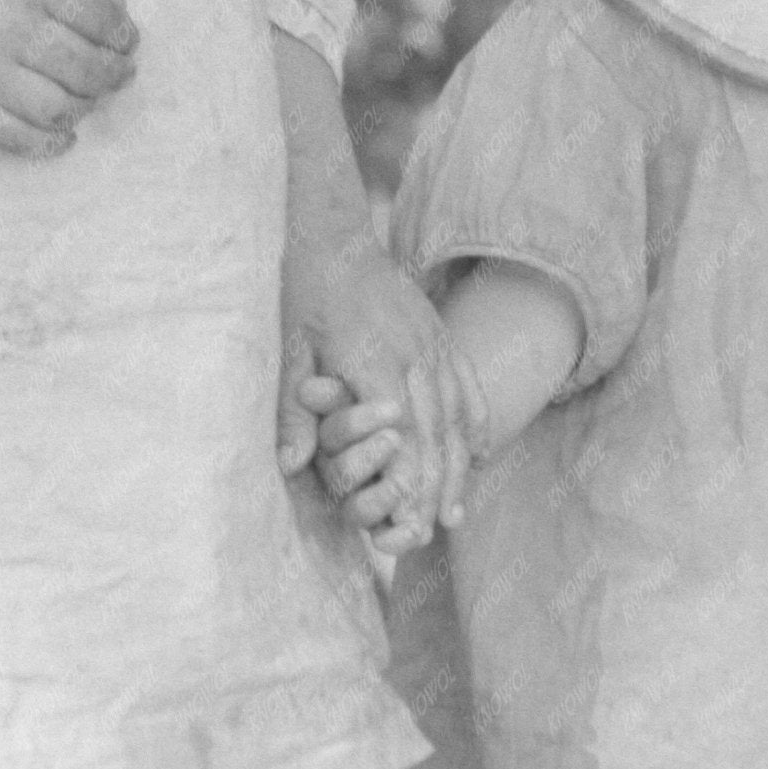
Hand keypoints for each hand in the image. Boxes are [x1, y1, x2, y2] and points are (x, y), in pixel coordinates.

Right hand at [0, 0, 135, 156]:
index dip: (124, 35)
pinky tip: (63, 136)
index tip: (126, 41)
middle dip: (114, 75)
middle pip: (87, 68)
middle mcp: (9, 25)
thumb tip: (118, 11)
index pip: (100, 19)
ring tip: (87, 99)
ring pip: (58, 107)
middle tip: (117, 74)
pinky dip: (48, 143)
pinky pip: (12, 137)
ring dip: (85, 107)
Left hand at [279, 238, 486, 546]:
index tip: (408, 524)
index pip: (403, 436)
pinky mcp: (441, 337)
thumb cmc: (306, 292)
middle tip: (433, 531)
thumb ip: (295, 408)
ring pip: (456, 416)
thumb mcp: (290, 347)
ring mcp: (434, 345)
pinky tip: (477, 455)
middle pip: (435, 435)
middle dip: (436, 488)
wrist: (337, 237)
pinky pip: (467, 387)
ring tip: (455, 511)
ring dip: (457, 467)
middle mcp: (414, 357)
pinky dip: (474, 424)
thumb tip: (290, 465)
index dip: (409, 484)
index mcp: (375, 362)